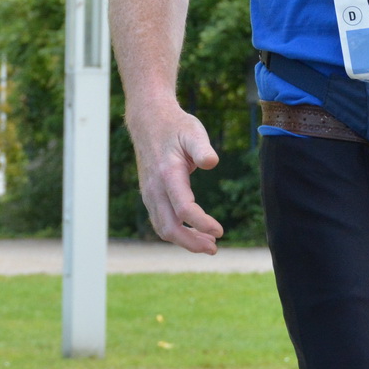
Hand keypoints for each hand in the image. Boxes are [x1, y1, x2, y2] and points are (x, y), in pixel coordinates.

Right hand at [126, 102, 223, 253]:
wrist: (149, 121)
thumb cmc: (176, 126)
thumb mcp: (193, 131)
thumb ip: (202, 148)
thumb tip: (211, 162)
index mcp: (168, 173)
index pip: (183, 209)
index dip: (201, 223)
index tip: (220, 231)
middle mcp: (155, 188)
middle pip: (170, 227)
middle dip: (192, 242)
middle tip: (214, 248)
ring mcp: (149, 193)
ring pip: (163, 228)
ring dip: (185, 241)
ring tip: (208, 244)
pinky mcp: (149, 195)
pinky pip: (160, 221)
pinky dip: (176, 233)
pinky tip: (194, 232)